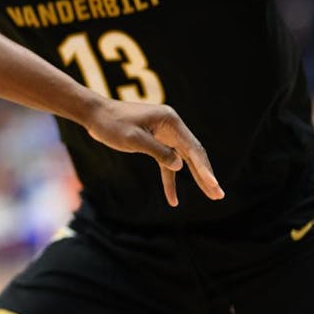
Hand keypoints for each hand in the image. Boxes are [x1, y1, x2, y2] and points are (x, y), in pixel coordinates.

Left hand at [83, 99, 223, 206]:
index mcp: (170, 120)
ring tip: (211, 195)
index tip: (213, 185)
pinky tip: (172, 198)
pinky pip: (167, 162)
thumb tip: (180, 165)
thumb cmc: (113, 124)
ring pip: (184, 159)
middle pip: (193, 154)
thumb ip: (158, 152)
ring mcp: (164, 133)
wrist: (95, 114)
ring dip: (194, 178)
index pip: (192, 148)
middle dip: (206, 175)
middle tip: (218, 195)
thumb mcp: (134, 139)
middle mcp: (171, 125)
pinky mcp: (155, 142)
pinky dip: (170, 179)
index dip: (204, 169)